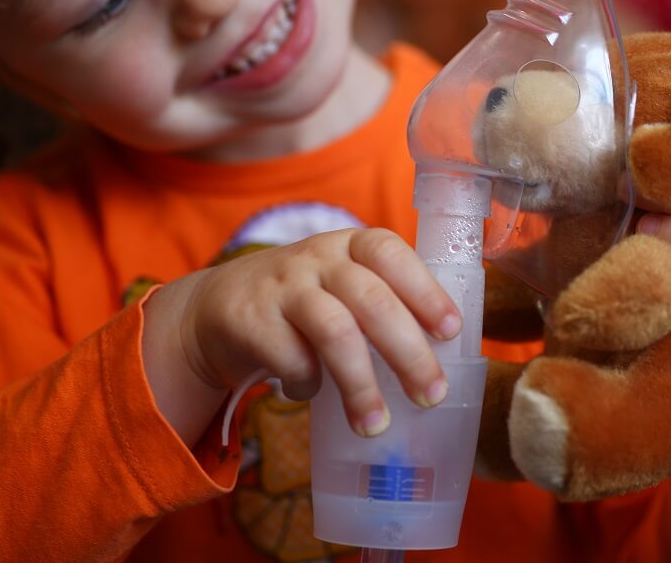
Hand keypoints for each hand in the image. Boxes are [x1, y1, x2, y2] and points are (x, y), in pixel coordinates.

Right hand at [148, 228, 459, 441]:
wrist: (219, 305)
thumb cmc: (307, 302)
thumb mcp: (344, 285)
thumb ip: (385, 306)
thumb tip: (440, 361)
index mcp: (352, 244)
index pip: (393, 255)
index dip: (426, 292)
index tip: (452, 332)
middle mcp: (319, 257)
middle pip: (372, 301)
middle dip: (408, 354)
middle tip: (431, 395)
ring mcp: (283, 286)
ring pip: (335, 332)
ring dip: (361, 385)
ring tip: (375, 425)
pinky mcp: (250, 318)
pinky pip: (291, 359)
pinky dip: (307, 385)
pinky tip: (309, 392)